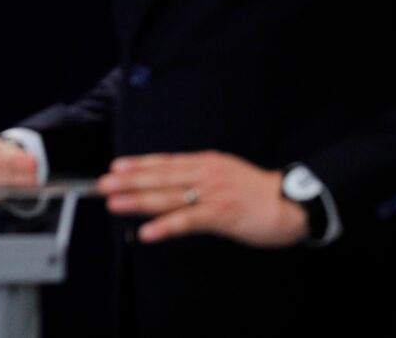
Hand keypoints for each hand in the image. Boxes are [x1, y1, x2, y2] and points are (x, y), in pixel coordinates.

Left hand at [97, 151, 307, 247]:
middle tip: (102, 184)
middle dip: (129, 181)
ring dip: (138, 201)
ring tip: (114, 203)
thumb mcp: (226, 174)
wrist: (293, 203)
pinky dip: (165, 226)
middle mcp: (205, 174)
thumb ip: (201, 176)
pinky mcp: (221, 215)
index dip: (139, 164)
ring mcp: (212, 194)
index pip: (165, 163)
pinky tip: (147, 233)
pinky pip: (187, 221)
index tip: (115, 166)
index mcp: (206, 163)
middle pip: (160, 177)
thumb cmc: (258, 192)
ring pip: (167, 197)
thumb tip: (173, 181)